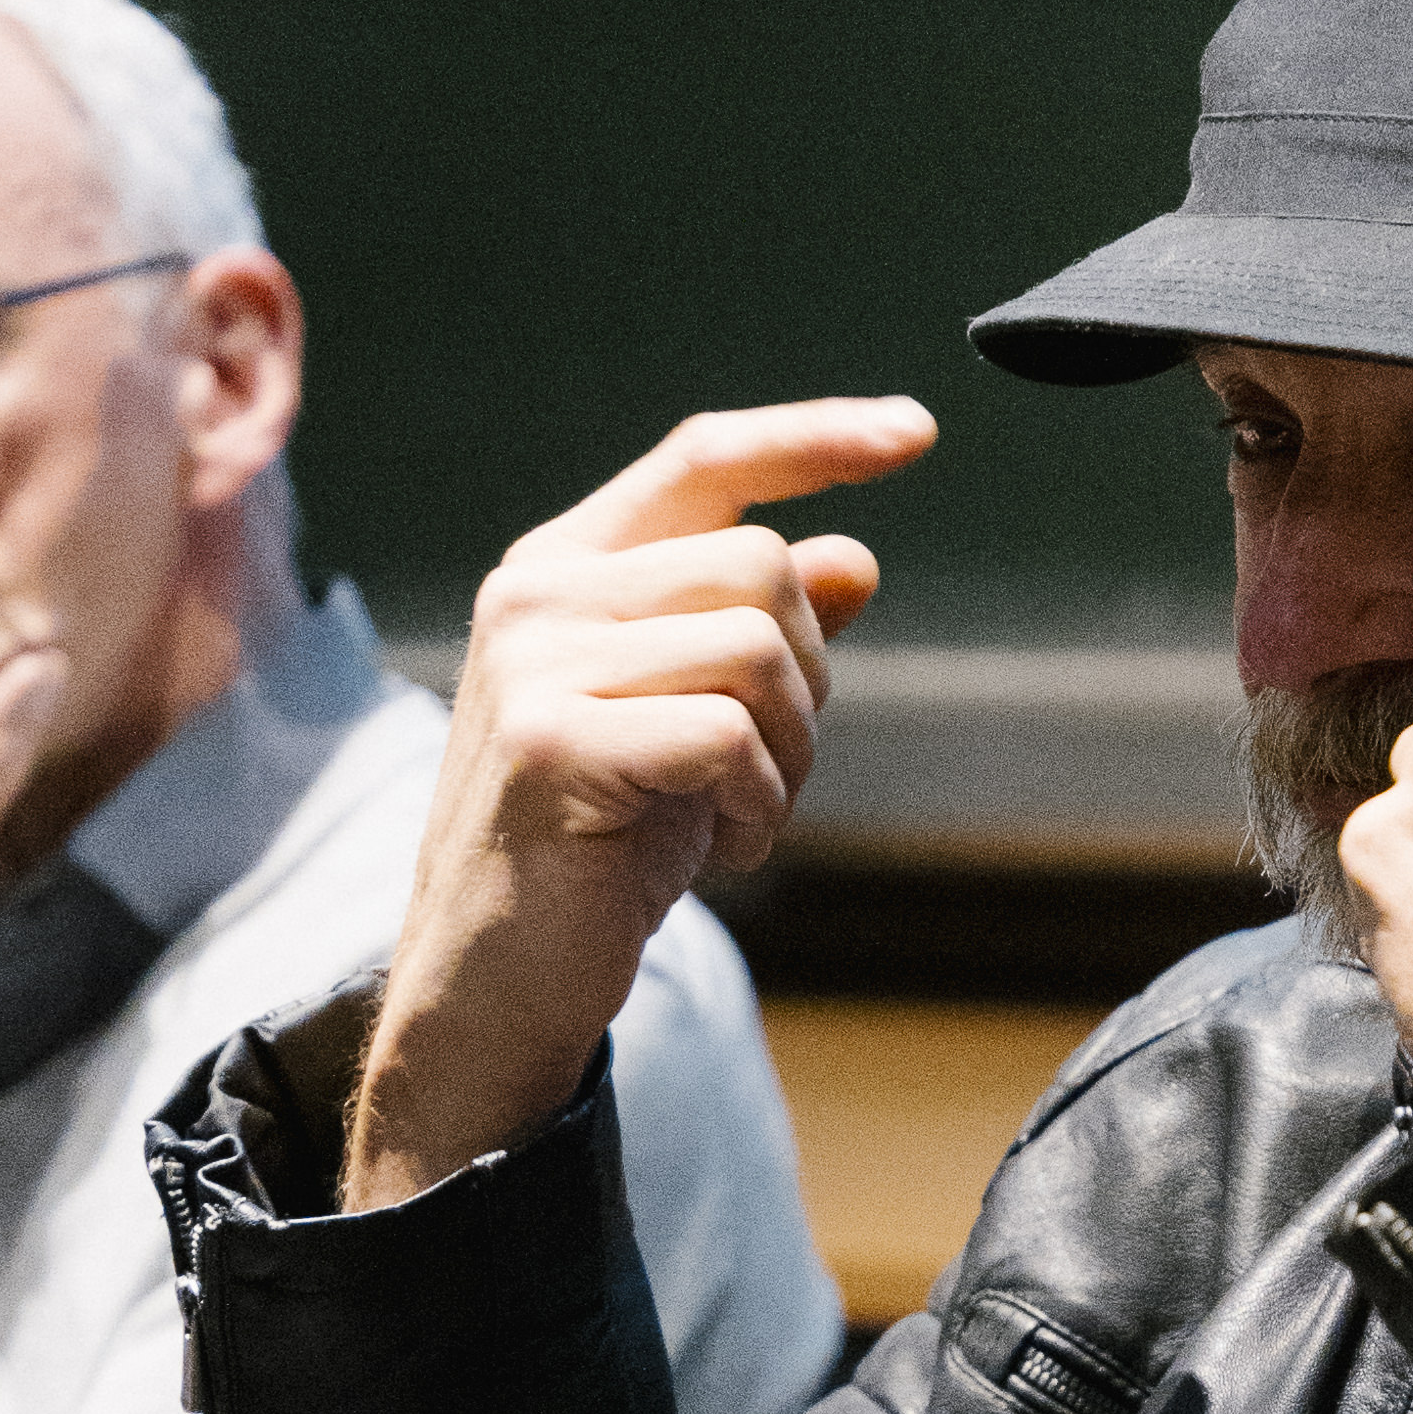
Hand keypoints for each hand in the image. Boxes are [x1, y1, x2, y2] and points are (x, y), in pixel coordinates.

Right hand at [345, 401, 932, 1212]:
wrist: (497, 982)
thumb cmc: (597, 847)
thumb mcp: (691, 721)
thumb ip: (759, 632)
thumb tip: (853, 558)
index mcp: (562, 567)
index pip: (703, 460)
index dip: (814, 437)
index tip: (915, 431)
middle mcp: (535, 594)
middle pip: (759, 565)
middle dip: (808, 678)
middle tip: (767, 770)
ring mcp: (533, 664)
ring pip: (758, 645)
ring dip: (789, 751)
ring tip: (738, 813)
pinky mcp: (553, 743)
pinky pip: (729, 734)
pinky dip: (759, 804)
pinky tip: (719, 850)